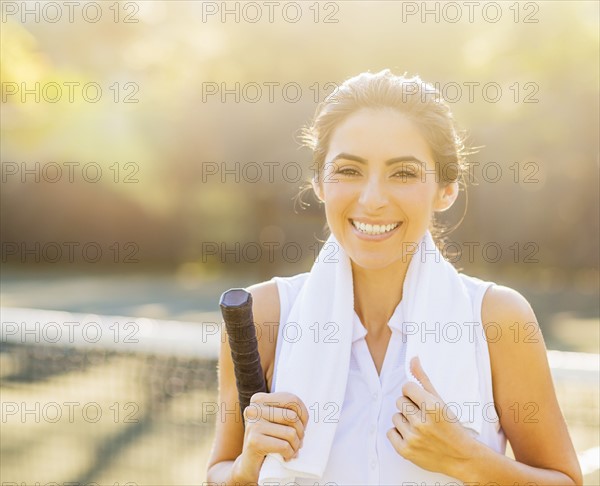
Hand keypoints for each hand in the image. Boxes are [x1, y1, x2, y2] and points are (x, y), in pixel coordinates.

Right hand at [240, 391, 308, 471]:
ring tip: (292, 450)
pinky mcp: (254, 441)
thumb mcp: (276, 420)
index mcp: (259, 399)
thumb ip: (288, 411)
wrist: (249, 464)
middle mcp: (254, 409)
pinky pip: (284, 446)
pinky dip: (289, 454)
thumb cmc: (268, 440)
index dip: (303, 415)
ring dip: (296, 445)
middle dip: (301, 432)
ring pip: (290, 432)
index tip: (301, 427)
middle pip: (292, 416)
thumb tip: (307, 416)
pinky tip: (285, 457)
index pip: (292, 400)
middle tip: (298, 442)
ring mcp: (253, 425)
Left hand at [386, 356, 476, 476]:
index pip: (407, 387)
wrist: (462, 457)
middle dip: (409, 406)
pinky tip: (412, 436)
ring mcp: (413, 438)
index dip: (413, 393)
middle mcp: (421, 422)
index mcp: (432, 407)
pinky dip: (399, 434)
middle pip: (399, 401)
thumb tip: (413, 359)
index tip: (421, 401)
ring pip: (395, 416)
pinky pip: (390, 432)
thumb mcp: (441, 401)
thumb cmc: (451, 427)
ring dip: (404, 420)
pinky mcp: (405, 451)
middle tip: (422, 415)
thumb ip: (424, 379)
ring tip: (419, 427)